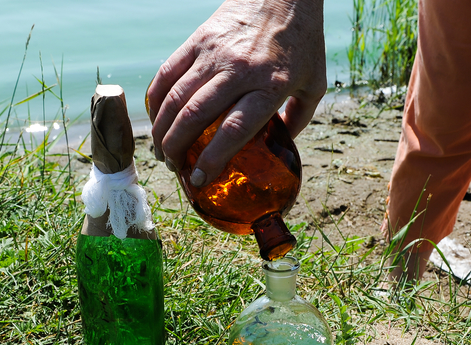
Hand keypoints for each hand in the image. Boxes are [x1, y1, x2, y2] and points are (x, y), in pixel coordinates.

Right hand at [146, 0, 325, 186]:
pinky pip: (168, 73)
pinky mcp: (198, 39)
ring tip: (162, 153)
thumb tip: (281, 146)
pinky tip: (155, 121)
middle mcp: (239, 71)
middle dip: (177, 150)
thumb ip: (300, 117)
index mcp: (271, 86)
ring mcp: (214, 54)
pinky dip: (155, 101)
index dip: (212, 158)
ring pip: (175, 98)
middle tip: (175, 169)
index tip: (199, 179)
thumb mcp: (315, 83)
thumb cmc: (303, 40)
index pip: (234, 129)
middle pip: (195, 116)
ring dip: (162, 131)